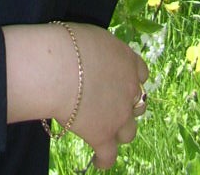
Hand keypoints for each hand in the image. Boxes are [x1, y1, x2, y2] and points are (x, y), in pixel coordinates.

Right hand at [65, 24, 148, 170]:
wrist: (58, 67)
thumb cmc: (69, 44)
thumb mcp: (91, 38)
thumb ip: (100, 52)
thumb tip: (92, 57)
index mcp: (127, 61)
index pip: (141, 72)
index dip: (132, 78)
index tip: (122, 79)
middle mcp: (130, 90)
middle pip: (138, 104)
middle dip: (127, 105)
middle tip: (111, 104)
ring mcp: (119, 116)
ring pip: (129, 132)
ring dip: (120, 131)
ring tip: (108, 130)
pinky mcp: (103, 136)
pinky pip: (109, 156)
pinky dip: (104, 159)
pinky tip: (98, 161)